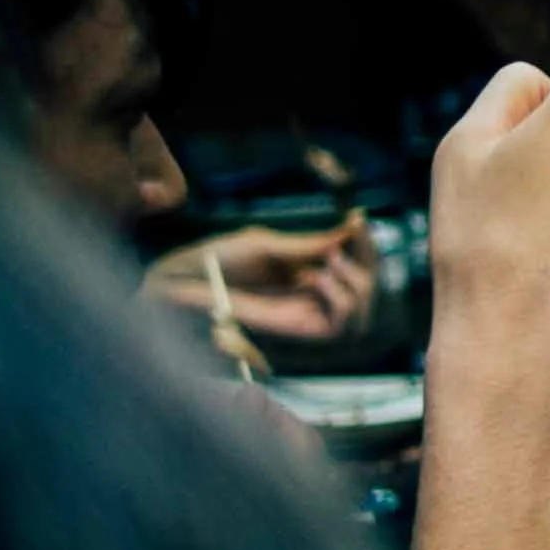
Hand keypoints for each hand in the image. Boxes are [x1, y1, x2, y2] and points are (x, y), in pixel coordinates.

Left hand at [145, 222, 379, 346]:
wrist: (182, 281)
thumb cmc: (216, 258)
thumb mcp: (266, 244)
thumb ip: (309, 244)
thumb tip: (351, 228)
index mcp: (308, 267)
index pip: (356, 261)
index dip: (365, 243)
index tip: (359, 219)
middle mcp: (312, 293)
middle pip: (367, 287)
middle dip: (365, 265)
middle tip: (338, 251)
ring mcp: (305, 313)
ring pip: (361, 312)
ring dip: (355, 287)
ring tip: (328, 266)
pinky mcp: (295, 330)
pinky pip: (338, 327)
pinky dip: (340, 302)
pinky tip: (317, 281)